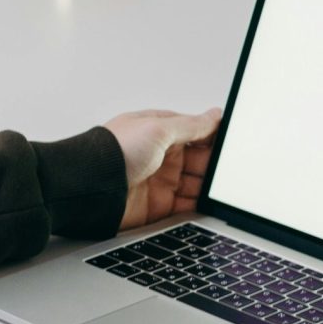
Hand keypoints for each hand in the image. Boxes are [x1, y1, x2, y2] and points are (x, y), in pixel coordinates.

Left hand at [105, 107, 221, 230]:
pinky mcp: (158, 207)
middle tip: (231, 169)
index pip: (196, 132)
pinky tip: (210, 204)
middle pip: (199, 160)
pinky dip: (199, 206)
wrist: (89, 188)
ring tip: (225, 188)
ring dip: (209, 186)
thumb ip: (191, 125)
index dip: (214, 138)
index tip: (233, 144)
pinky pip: (186, 207)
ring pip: (196, 184)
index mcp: (159, 131)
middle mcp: (160, 155)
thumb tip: (214, 116)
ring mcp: (159, 181)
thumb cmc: (113, 152)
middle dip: (215, 165)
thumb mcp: (158, 129)